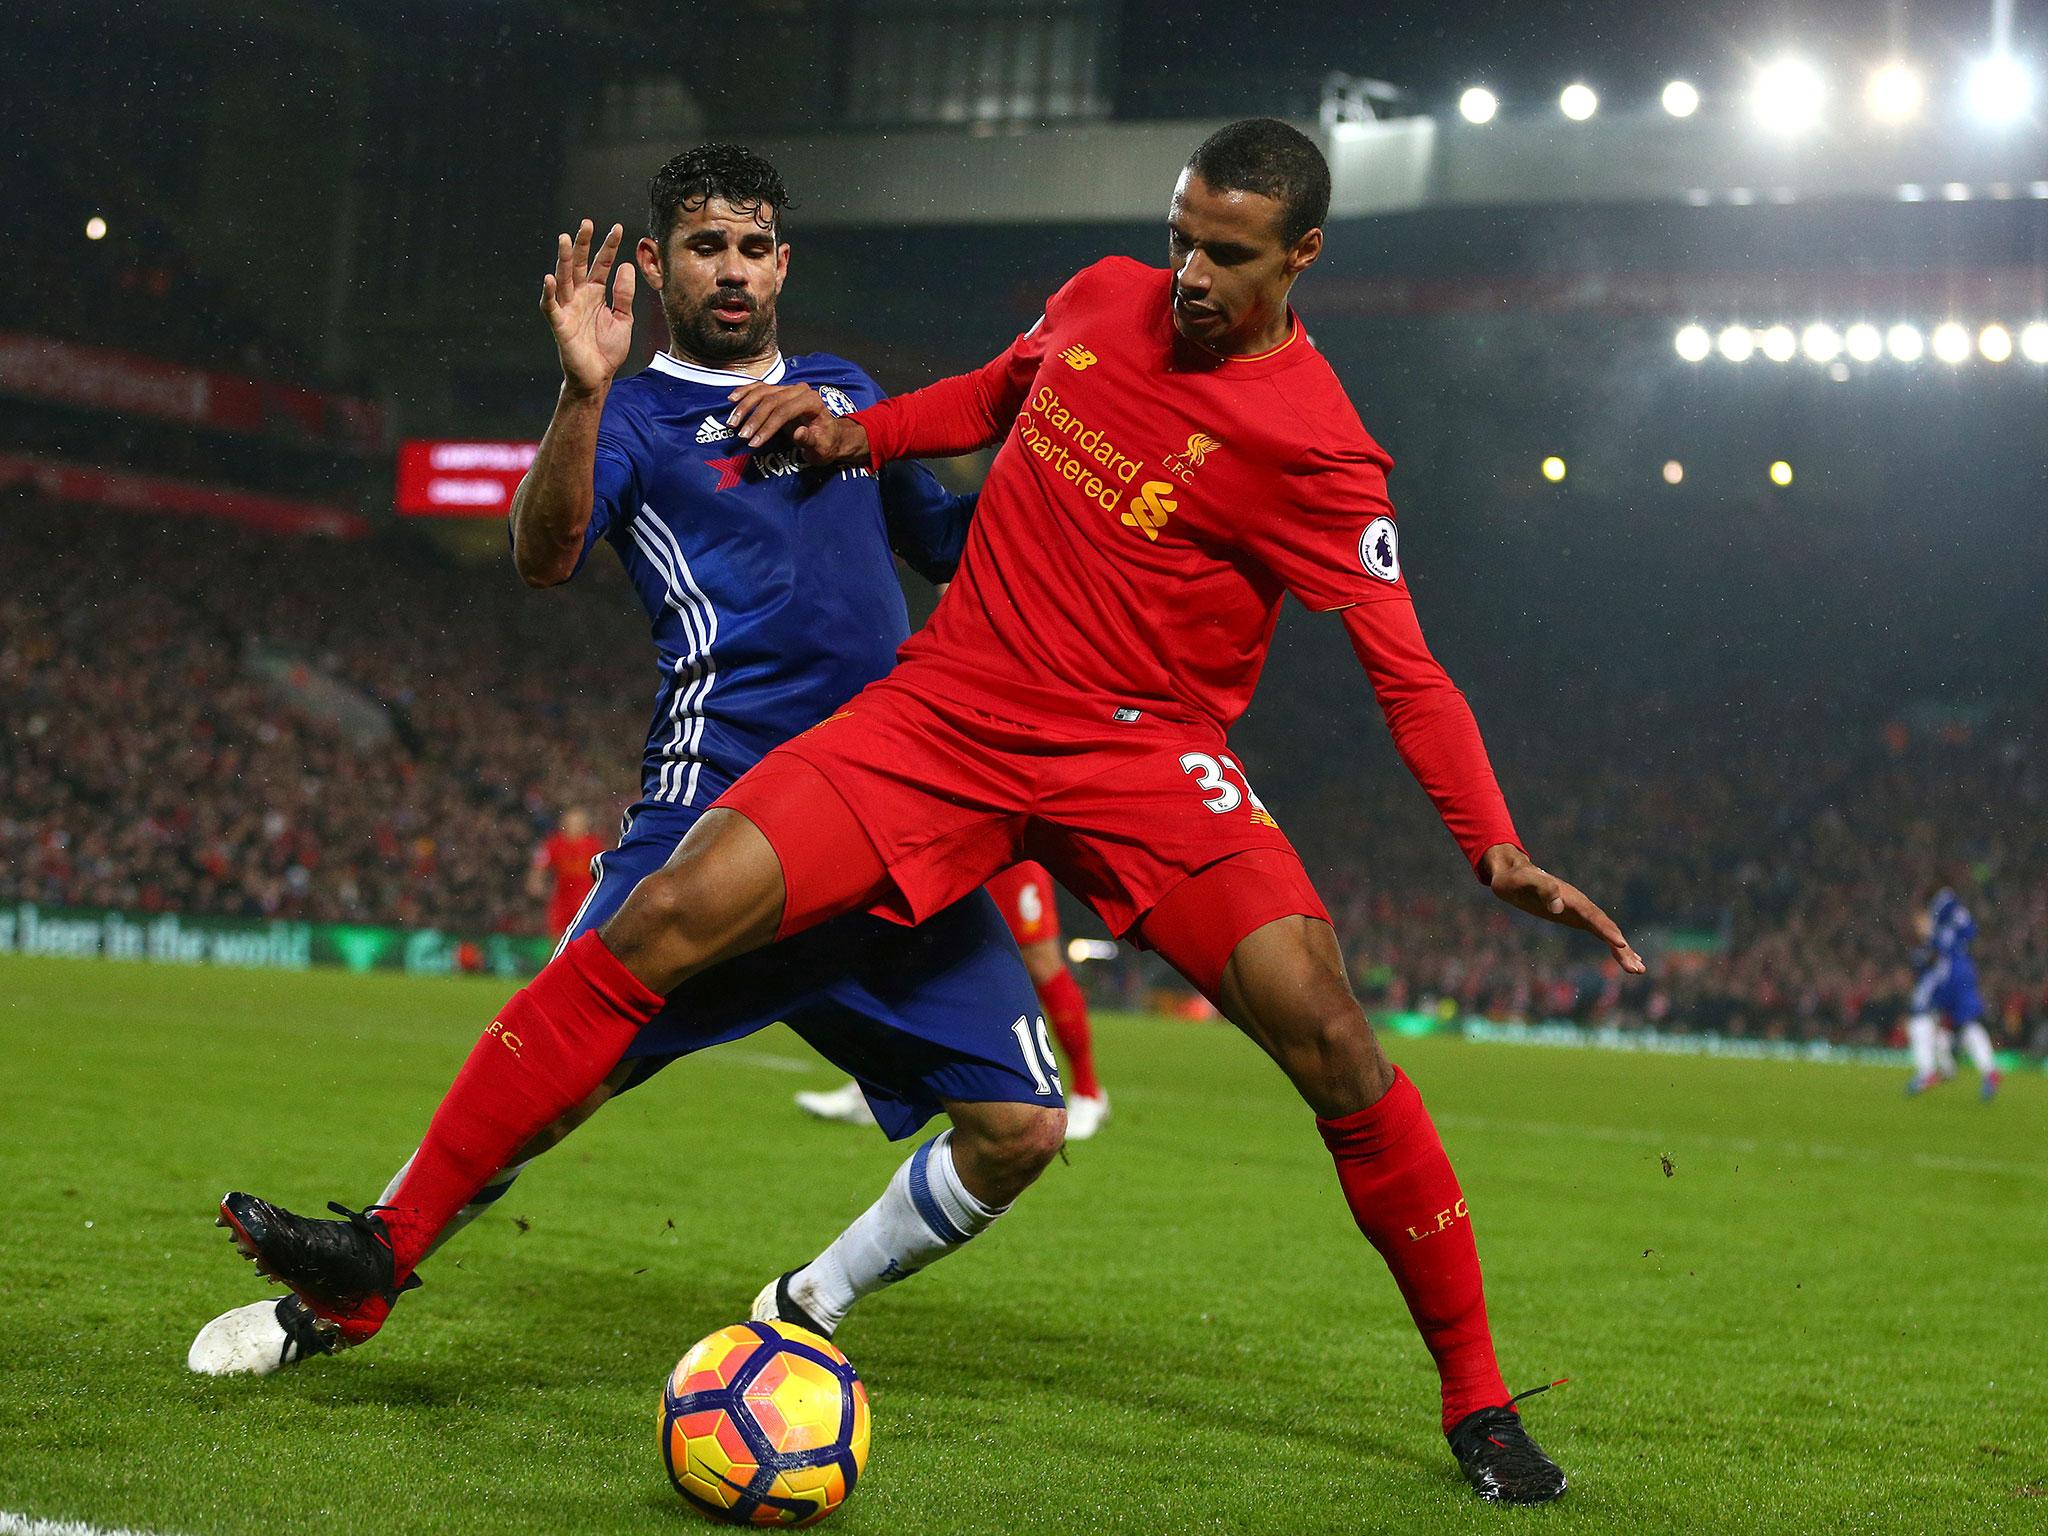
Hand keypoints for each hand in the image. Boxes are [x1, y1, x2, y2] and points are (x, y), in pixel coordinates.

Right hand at [541, 219, 634, 398]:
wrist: (598, 377)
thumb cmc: (607, 349)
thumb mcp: (623, 318)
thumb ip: (624, 294)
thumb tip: (625, 266)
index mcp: (595, 293)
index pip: (602, 264)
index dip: (609, 247)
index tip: (619, 228)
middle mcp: (579, 296)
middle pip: (579, 265)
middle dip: (582, 244)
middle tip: (587, 223)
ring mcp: (567, 308)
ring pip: (563, 279)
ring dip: (564, 260)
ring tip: (565, 239)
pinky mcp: (559, 324)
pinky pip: (550, 306)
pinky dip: (548, 292)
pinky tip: (549, 278)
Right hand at [726, 382, 870, 464]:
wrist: (831, 436)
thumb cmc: (827, 444)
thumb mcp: (822, 449)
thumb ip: (810, 441)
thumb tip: (799, 432)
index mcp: (812, 401)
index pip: (784, 411)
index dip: (767, 426)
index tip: (754, 442)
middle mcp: (800, 390)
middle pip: (771, 401)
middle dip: (754, 419)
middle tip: (742, 436)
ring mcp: (789, 388)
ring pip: (762, 392)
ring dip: (745, 407)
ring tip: (732, 423)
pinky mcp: (780, 391)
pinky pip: (759, 388)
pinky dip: (745, 392)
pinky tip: (732, 399)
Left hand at [1479, 844, 1645, 973]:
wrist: (1514, 874)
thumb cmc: (1516, 879)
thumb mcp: (1523, 882)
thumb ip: (1542, 889)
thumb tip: (1557, 907)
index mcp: (1571, 897)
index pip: (1593, 916)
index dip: (1606, 930)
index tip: (1620, 945)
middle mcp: (1581, 905)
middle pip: (1607, 927)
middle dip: (1622, 948)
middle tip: (1637, 969)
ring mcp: (1581, 912)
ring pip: (1607, 932)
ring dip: (1623, 950)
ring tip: (1638, 970)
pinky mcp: (1577, 918)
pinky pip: (1600, 933)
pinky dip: (1614, 946)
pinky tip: (1624, 957)